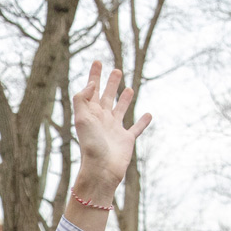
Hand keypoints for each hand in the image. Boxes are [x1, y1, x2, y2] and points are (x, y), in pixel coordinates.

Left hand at [70, 61, 150, 195]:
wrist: (102, 169)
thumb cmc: (91, 145)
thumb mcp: (82, 118)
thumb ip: (82, 98)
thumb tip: (92, 84)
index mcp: (91, 113)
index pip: (92, 89)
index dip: (94, 75)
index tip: (98, 61)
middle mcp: (103, 119)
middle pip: (107, 96)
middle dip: (110, 83)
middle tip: (116, 70)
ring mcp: (115, 129)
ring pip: (120, 109)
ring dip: (124, 99)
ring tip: (129, 89)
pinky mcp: (126, 140)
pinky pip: (136, 128)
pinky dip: (143, 122)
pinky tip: (148, 115)